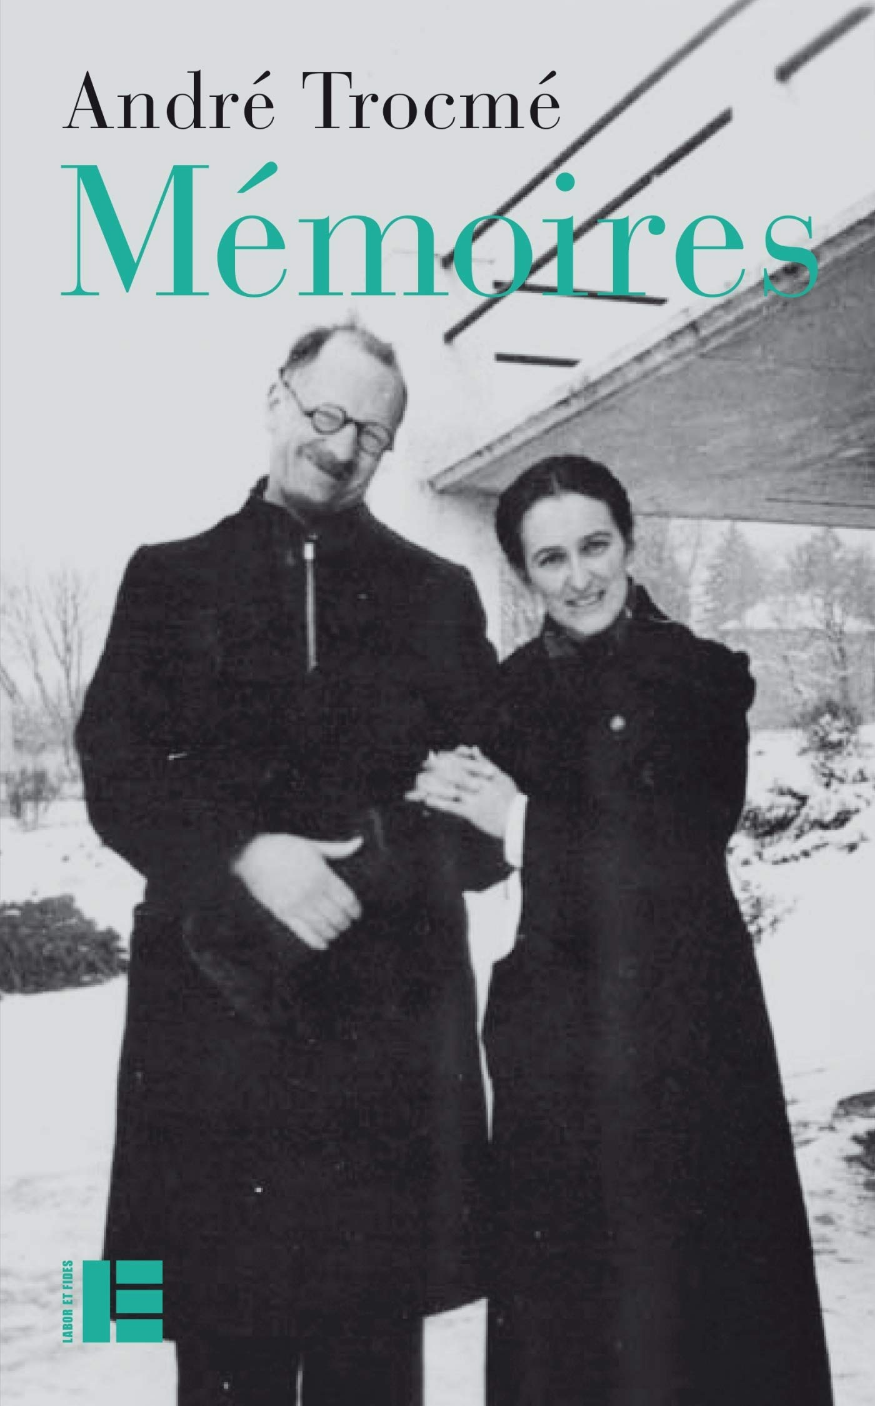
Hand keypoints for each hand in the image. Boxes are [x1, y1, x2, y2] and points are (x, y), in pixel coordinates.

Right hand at [231, 833, 362, 950]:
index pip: (347, 900)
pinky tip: (323, 944)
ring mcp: (297, 904)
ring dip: (333, 932)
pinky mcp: (282, 912)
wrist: (252, 854)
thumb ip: (338, 849)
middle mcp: (312, 891)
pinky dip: (316, 941)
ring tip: (336, 932)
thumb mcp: (313, 846)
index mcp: (322, 875)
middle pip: (337, 916)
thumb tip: (360, 841)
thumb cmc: (285, 847)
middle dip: (345, 923)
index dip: (355, 910)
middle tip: (347, 924)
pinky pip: (303, 932)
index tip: (357, 914)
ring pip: (323, 926)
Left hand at [406, 746, 518, 839]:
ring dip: (434, 785)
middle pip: (454, 772)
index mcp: (487, 774)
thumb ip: (486, 762)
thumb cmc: (512, 799)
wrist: (519, 821)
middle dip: (438, 767)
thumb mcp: (501, 777)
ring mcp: (475, 797)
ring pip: (450, 788)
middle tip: (424, 764)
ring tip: (420, 782)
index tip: (437, 755)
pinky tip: (427, 801)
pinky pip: (452, 806)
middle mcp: (479, 784)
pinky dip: (439, 803)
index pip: (465, 761)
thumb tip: (473, 748)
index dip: (449, 757)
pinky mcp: (472, 812)